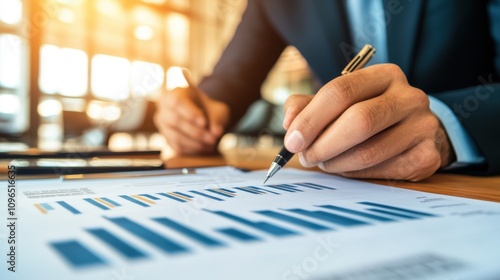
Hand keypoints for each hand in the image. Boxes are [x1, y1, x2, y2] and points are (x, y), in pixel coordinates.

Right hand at [154, 87, 228, 154]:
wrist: (203, 116)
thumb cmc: (209, 109)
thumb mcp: (217, 109)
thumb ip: (217, 118)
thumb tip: (216, 132)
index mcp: (175, 93)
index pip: (177, 102)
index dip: (190, 113)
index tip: (204, 123)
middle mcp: (164, 108)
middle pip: (175, 120)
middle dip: (196, 132)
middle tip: (213, 138)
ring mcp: (163, 124)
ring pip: (175, 136)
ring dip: (195, 143)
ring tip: (211, 145)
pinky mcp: (166, 138)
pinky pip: (176, 146)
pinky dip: (192, 150)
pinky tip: (205, 148)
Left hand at [282, 64, 453, 180]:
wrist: (417, 131)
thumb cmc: (370, 113)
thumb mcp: (341, 102)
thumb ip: (308, 106)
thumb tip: (289, 123)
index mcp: (385, 75)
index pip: (342, 90)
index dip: (311, 118)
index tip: (291, 141)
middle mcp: (409, 96)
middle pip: (359, 121)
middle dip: (323, 144)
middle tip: (305, 157)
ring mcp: (423, 126)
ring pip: (368, 151)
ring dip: (335, 163)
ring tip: (323, 163)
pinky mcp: (428, 155)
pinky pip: (382, 171)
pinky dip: (355, 174)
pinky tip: (347, 169)